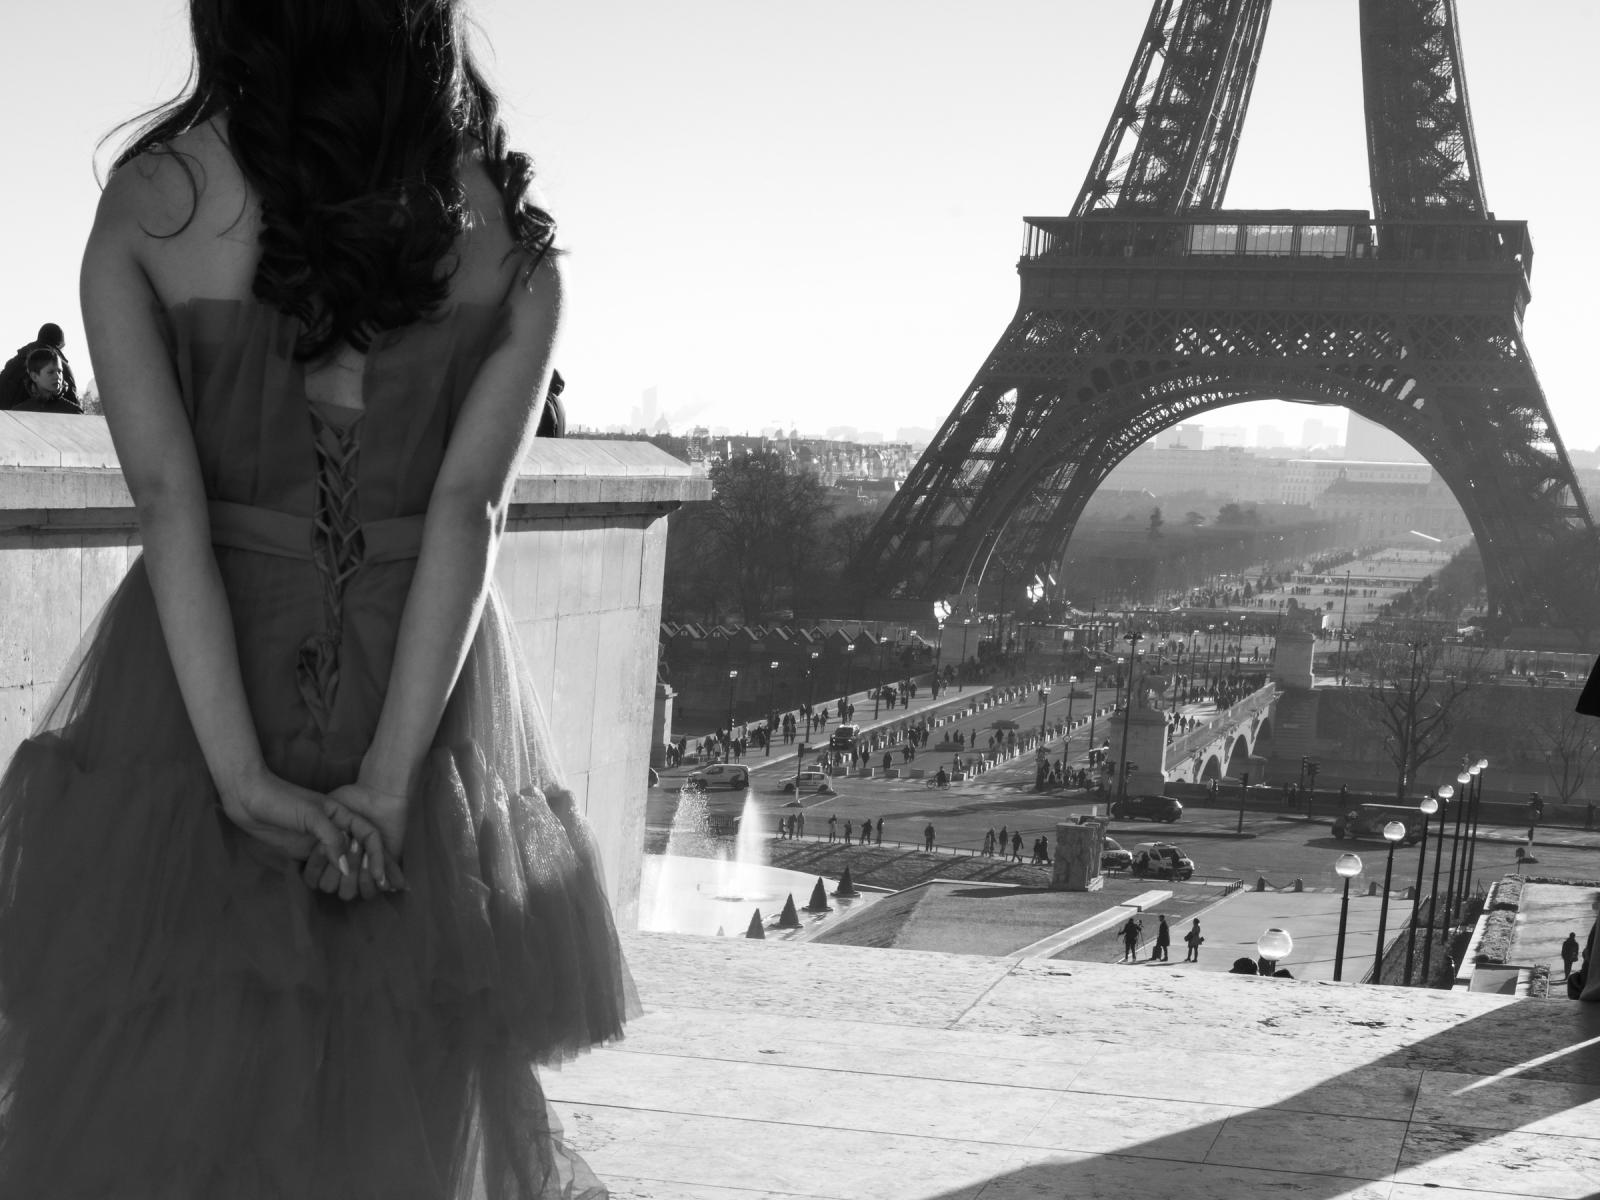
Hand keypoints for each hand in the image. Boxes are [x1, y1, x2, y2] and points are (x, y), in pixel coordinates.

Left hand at [220, 767, 388, 898]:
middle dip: (370, 871)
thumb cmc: (279, 799)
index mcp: (342, 815)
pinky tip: (330, 885)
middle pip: (361, 853)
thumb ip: (331, 839)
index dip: (378, 857)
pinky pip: (321, 868)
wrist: (246, 798)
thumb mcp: (310, 815)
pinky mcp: (303, 850)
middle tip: (381, 890)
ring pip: (342, 863)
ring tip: (354, 891)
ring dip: (347, 877)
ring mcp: (318, 841)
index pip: (370, 836)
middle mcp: (334, 829)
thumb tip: (346, 867)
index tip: (380, 878)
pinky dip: (328, 877)